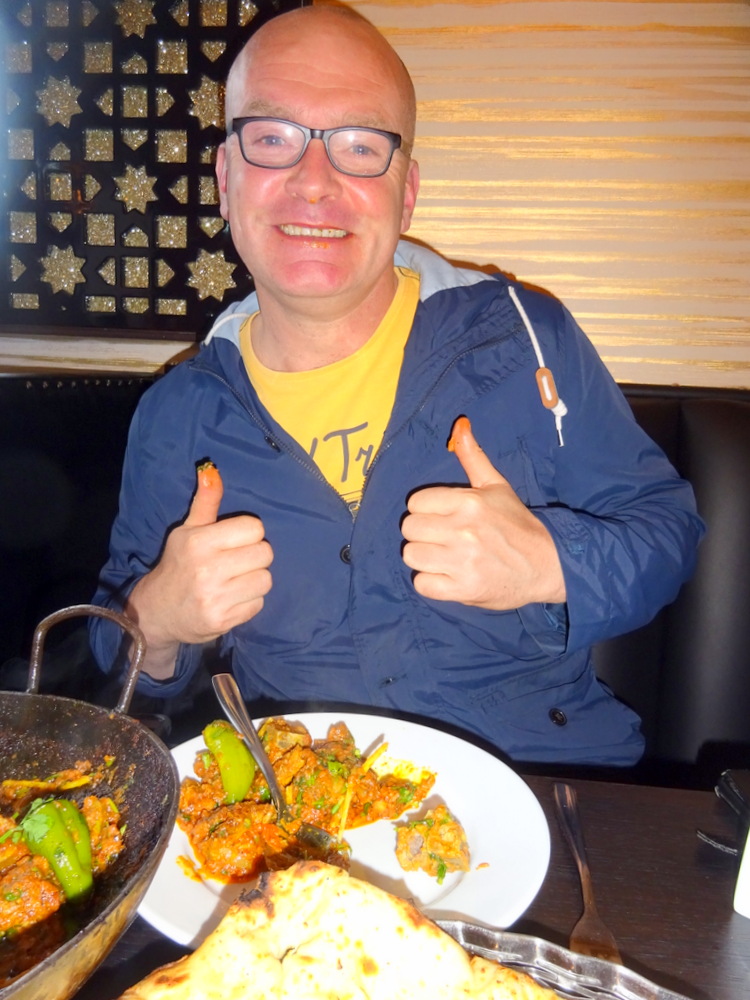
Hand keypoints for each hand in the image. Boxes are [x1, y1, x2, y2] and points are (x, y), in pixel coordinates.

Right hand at [126, 463, 272, 678]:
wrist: (157, 613)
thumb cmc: (178, 565)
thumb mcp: (187, 530)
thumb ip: (205, 502)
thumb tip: (210, 469)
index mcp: (199, 542)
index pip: (254, 527)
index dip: (249, 533)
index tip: (235, 542)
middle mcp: (207, 569)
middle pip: (265, 553)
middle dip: (255, 557)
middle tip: (237, 562)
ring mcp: (215, 598)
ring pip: (266, 580)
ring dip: (255, 580)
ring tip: (235, 581)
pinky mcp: (223, 621)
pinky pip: (258, 604)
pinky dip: (249, 602)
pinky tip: (232, 599)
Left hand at [401, 417, 565, 609]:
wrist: (548, 566)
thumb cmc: (517, 525)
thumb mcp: (497, 487)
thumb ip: (473, 458)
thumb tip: (460, 424)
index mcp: (469, 502)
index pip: (415, 502)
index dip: (425, 510)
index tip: (442, 518)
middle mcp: (464, 530)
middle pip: (409, 529)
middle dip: (422, 534)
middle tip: (442, 539)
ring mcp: (463, 561)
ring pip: (411, 555)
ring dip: (424, 559)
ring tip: (443, 558)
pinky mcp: (463, 589)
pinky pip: (422, 584)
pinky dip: (431, 583)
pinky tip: (447, 577)